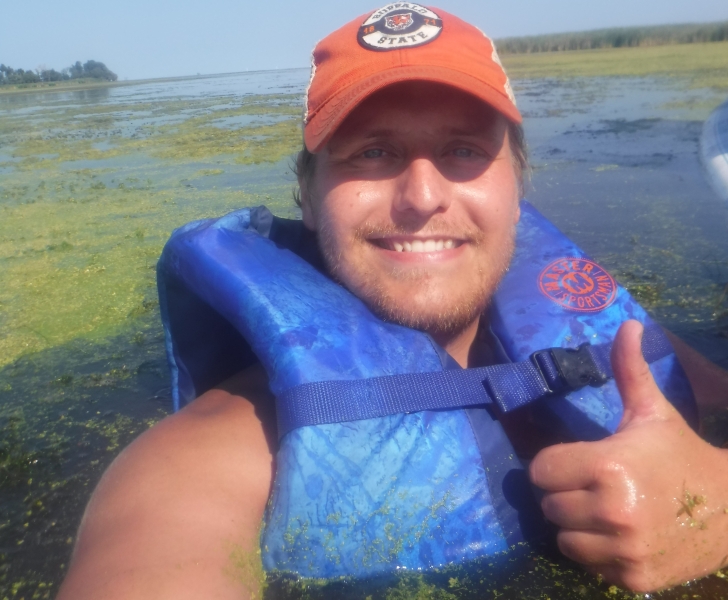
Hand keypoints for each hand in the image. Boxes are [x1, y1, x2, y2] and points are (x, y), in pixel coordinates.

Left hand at [529, 320, 727, 591]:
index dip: (555, 464)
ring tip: (606, 510)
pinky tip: (621, 535)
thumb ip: (629, 370)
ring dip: (577, 524)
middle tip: (594, 485)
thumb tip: (629, 323)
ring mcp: (623, 549)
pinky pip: (587, 563)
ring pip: (563, 537)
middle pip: (548, 504)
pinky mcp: (632, 578)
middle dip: (565, 493)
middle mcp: (611, 511)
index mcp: (607, 465)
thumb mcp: (652, 412)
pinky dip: (597, 551)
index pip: (540, 471)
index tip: (578, 461)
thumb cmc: (680, 454)